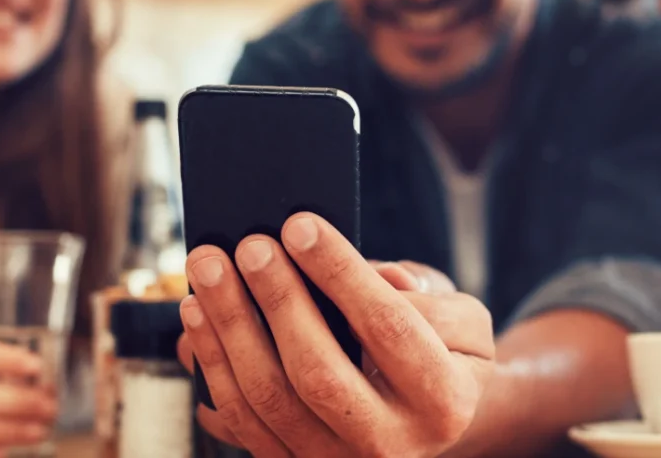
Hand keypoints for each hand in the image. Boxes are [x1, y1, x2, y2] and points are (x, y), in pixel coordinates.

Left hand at [177, 212, 494, 457]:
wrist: (425, 422)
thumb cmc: (442, 353)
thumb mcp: (462, 322)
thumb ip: (429, 298)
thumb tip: (380, 276)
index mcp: (442, 400)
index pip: (386, 326)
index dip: (339, 272)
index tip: (300, 224)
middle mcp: (389, 444)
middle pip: (317, 370)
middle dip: (277, 299)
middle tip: (250, 244)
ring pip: (268, 398)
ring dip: (229, 328)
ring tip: (208, 271)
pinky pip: (241, 420)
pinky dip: (212, 366)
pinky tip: (198, 317)